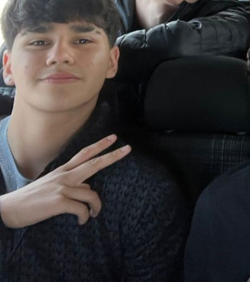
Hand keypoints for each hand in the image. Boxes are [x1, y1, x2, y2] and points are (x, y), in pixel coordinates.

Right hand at [0, 135, 130, 228]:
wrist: (7, 210)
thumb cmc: (30, 200)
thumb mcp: (51, 187)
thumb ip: (70, 185)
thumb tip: (87, 187)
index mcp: (62, 171)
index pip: (84, 154)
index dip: (100, 145)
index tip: (114, 137)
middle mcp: (64, 176)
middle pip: (94, 163)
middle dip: (113, 156)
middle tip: (128, 149)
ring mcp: (62, 188)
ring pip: (92, 193)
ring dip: (97, 206)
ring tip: (94, 213)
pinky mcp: (59, 202)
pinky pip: (82, 209)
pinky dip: (85, 216)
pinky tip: (82, 221)